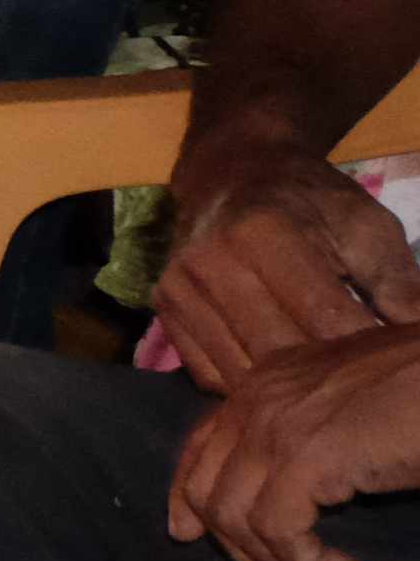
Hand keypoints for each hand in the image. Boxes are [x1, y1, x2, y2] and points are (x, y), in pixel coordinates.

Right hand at [162, 138, 419, 391]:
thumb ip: (399, 285)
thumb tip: (417, 343)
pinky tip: (277, 379)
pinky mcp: (165, 307)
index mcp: (266, 233)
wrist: (232, 170)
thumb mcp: (367, 225)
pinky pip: (209, 374)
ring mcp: (179, 287)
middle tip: (358, 386)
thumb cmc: (312, 200)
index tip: (389, 365)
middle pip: (278, 353)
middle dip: (328, 377)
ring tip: (322, 390)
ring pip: (241, 372)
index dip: (366, 352)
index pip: (325, 320)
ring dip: (286, 390)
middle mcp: (212, 262)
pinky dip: (248, 387)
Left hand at [167, 320, 419, 560]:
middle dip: (237, 545)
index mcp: (267, 383)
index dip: (187, 494)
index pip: (200, 445)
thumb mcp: (352, 412)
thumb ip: (312, 439)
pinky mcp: (306, 455)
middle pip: (205, 487)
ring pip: (232, 516)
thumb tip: (291, 493)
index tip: (187, 533)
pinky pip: (275, 528)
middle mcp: (258, 398)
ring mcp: (277, 424)